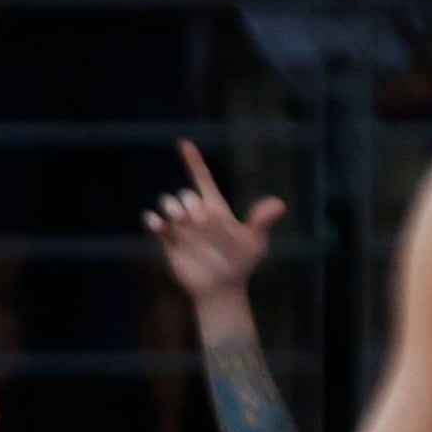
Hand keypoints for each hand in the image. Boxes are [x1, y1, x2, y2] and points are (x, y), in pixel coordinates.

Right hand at [149, 142, 287, 304]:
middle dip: (189, 203)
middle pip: (185, 194)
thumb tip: (279, 205)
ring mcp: (181, 227)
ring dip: (171, 207)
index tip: (183, 143)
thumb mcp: (255, 243)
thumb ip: (262, 222)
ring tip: (179, 221)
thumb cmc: (241, 264)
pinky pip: (153, 222)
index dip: (193, 161)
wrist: (221, 288)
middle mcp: (196, 213)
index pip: (203, 179)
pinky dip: (152, 220)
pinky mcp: (168, 240)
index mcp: (216, 208)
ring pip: (167, 203)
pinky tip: (158, 225)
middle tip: (199, 223)